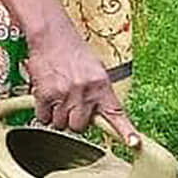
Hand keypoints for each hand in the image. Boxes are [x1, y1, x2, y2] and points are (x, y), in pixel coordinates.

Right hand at [26, 25, 137, 146]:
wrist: (51, 35)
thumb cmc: (73, 52)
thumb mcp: (95, 70)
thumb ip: (98, 94)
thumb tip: (98, 117)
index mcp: (101, 85)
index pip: (116, 112)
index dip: (125, 130)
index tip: (133, 143)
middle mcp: (84, 91)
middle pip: (80, 127)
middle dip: (75, 121)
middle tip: (71, 105)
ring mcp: (64, 94)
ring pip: (61, 125)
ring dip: (58, 116)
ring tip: (58, 96)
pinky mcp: (45, 95)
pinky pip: (44, 118)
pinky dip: (44, 112)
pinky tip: (47, 97)